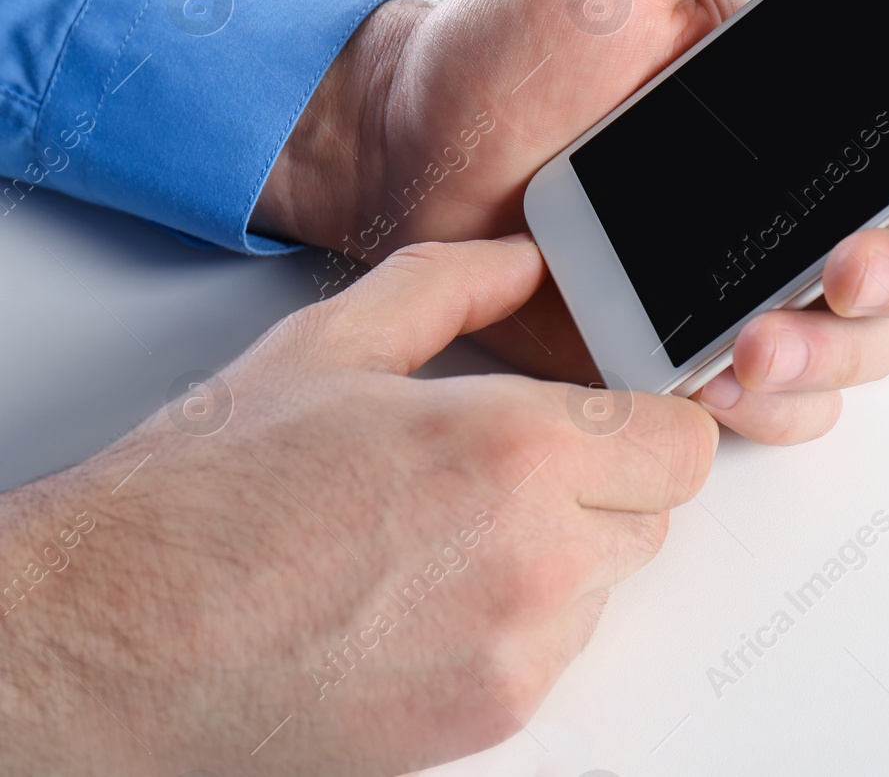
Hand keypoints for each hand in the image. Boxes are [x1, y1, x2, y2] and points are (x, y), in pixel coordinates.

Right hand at [0, 237, 715, 776]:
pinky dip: (518, 623)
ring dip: (562, 553)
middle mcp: (537, 556)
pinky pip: (556, 652)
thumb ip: (456, 282)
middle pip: (655, 513)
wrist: (116, 636)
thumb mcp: (333, 343)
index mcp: (515, 447)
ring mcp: (519, 649)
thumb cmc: (206, 498)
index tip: (615, 417)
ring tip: (447, 532)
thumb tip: (526, 262)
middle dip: (602, 481)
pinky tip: (426, 594)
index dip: (651, 422)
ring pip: (608, 584)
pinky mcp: (492, 715)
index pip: (682, 442)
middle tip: (505, 466)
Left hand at [253, 0, 888, 443]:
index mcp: (814, 105)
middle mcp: (804, 197)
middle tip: (847, 267)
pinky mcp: (698, 344)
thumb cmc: (513, 46)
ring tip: (759, 338)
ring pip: (867, 344)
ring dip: (838, 351)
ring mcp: (756, 277)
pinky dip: (775, 404)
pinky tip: (723, 375)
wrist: (410, 151)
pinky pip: (783, 402)